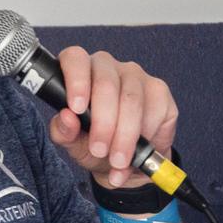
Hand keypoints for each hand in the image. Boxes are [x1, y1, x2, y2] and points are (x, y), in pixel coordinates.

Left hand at [48, 47, 176, 188]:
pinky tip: (140, 148)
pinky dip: (146, 135)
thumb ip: (63, 132)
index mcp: (79, 73)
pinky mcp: (159, 89)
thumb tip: (66, 117)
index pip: (75, 59)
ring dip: (124, 135)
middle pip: (106, 84)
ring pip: (131, 99)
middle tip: (100, 150)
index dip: (76, 80)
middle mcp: (106, 67)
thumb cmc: (94, 145)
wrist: (127, 164)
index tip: (77, 108)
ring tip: (118, 160)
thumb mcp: (73, 144)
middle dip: (103, 123)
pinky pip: (154, 109)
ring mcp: (135, 75)